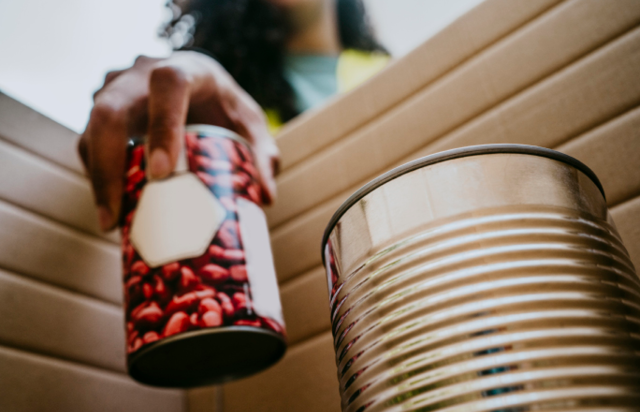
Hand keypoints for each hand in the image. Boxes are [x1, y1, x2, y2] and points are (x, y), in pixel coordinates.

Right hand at [78, 51, 279, 230]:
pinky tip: (111, 205)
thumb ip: (261, 154)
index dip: (162, 126)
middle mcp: (142, 74)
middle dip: (109, 165)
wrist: (197, 83)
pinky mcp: (103, 109)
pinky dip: (97, 173)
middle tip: (116, 216)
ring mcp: (117, 89)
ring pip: (92, 128)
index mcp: (185, 70)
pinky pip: (90, 140)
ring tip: (111, 221)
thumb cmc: (224, 105)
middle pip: (110, 110)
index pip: (167, 85)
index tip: (162, 173)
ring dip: (97, 176)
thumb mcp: (249, 124)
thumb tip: (266, 197)